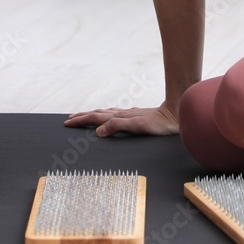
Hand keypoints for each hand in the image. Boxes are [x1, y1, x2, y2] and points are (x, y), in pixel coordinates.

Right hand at [64, 102, 178, 137]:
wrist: (175, 114)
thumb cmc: (159, 124)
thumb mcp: (137, 127)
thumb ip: (117, 126)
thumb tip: (98, 131)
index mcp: (119, 117)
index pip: (95, 118)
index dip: (81, 120)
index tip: (67, 123)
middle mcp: (122, 114)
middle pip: (97, 113)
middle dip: (82, 116)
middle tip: (69, 119)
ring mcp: (128, 114)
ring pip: (105, 113)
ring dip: (91, 115)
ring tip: (83, 116)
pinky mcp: (135, 117)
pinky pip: (113, 115)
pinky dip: (104, 115)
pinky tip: (108, 117)